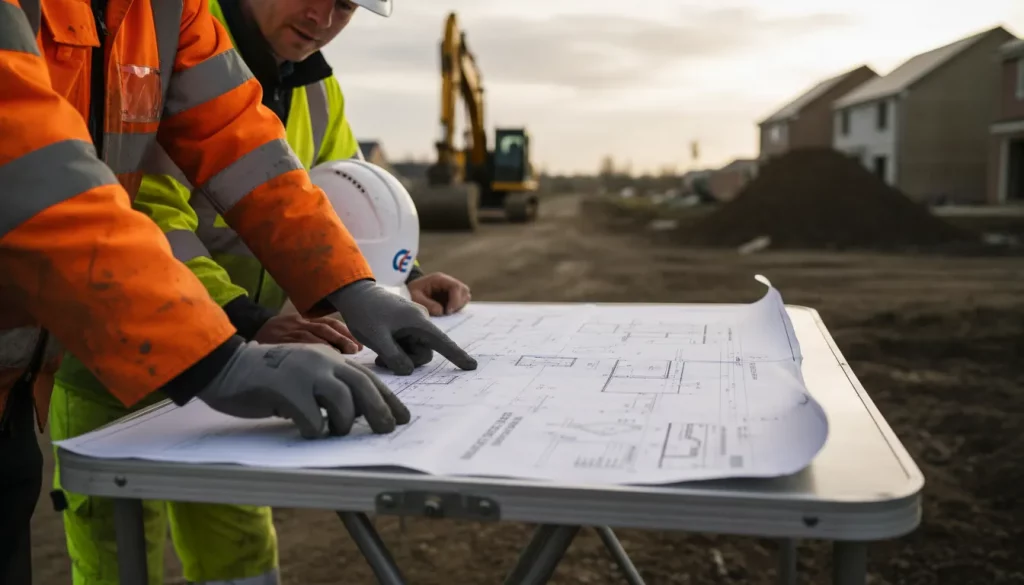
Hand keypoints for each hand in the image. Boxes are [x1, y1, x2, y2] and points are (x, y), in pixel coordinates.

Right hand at [196, 342, 410, 438]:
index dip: (388, 399)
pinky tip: (309, 432)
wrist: (228, 366)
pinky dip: (315, 430)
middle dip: (379, 410)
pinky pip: (311, 418)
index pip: (368, 378)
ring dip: (343, 423)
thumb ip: (329, 387)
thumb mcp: (305, 375)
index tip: (402, 417)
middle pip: (362, 387)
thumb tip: (357, 413)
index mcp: (329, 359)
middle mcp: (321, 362)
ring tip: (334, 432)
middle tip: (386, 430)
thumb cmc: (268, 377)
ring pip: (342, 401)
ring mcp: (303, 373)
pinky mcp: (284, 389)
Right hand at [253, 313, 361, 353]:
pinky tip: (324, 360)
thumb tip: (339, 352)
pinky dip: (314, 352)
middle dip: (343, 338)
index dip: (346, 332)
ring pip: (315, 337)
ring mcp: (289, 333)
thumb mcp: (295, 332)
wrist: (247, 333)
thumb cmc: (275, 337)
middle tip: (355, 350)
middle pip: (326, 329)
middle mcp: (299, 324)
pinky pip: (300, 347)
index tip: (359, 344)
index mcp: (304, 320)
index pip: (329, 323)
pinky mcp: (280, 343)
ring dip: (332, 345)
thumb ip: (314, 338)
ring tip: (345, 356)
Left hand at [327, 280, 476, 374]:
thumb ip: (395, 358)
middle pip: (424, 352)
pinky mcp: (405, 324)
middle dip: (407, 360)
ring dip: (399, 356)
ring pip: (414, 350)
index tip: (471, 366)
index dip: (457, 356)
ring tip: (379, 353)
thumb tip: (408, 370)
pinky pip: (408, 343)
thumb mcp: (377, 339)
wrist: (354, 293)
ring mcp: (412, 323)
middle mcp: (419, 322)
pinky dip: (397, 350)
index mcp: (418, 322)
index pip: (442, 342)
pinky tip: (382, 347)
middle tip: (383, 360)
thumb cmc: (365, 313)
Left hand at [408, 272, 470, 315]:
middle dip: (458, 303)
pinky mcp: (451, 297)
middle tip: (447, 313)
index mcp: (439, 279)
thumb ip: (426, 304)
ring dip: (459, 306)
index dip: (455, 299)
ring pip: (465, 296)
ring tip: (447, 313)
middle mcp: (447, 282)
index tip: (448, 311)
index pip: (455, 286)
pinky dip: (457, 308)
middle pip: (464, 290)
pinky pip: (461, 302)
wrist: (407, 293)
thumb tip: (441, 311)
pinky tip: (447, 313)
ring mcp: (450, 289)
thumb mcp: (414, 298)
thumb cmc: (410, 293)